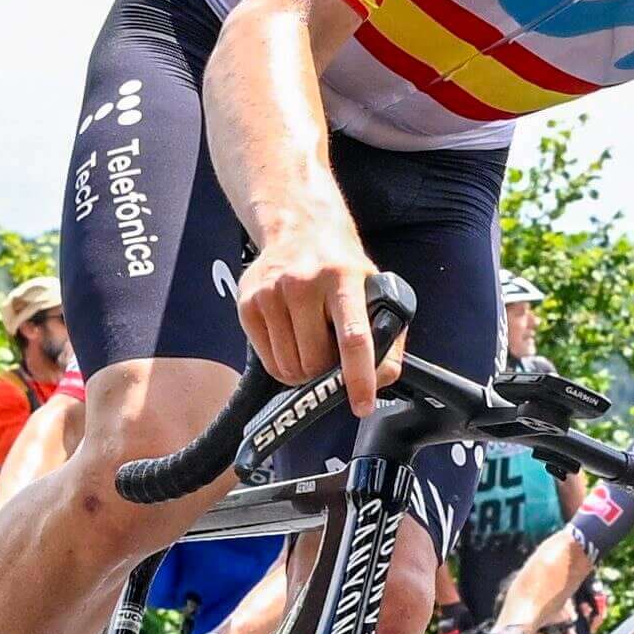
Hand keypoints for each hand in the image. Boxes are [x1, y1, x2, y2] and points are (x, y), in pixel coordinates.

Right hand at [233, 217, 385, 406]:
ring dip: (306, 372)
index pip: (353, 338)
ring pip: (290, 368)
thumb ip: (386, 334)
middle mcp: (303, 283)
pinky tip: (294, 341)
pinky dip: (285, 365)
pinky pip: (270, 362)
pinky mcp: (247, 304)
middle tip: (333, 359)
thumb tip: (382, 380)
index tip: (363, 405)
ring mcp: (270, 293)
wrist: (298, 228)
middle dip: (327, 374)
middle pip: (315, 362)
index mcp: (343, 278)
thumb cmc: (340, 266)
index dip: (360, 378)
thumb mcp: (374, 288)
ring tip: (313, 346)